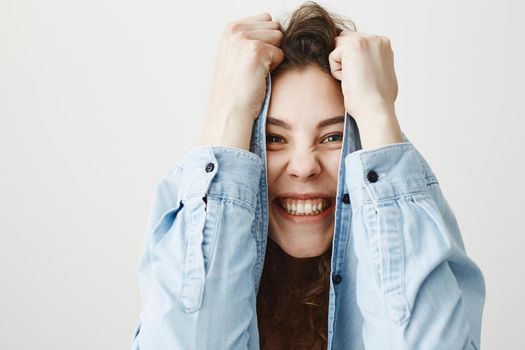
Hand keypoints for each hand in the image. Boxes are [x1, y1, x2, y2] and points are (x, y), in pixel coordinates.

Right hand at [198, 12, 283, 150]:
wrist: (230, 110)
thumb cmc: (235, 89)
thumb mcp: (236, 57)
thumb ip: (250, 40)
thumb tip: (277, 31)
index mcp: (230, 30)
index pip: (266, 19)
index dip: (266, 40)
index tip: (251, 59)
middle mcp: (235, 30)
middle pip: (275, 26)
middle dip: (271, 46)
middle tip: (254, 67)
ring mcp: (244, 39)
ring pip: (279, 38)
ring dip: (273, 56)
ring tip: (256, 72)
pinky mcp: (256, 50)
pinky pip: (280, 54)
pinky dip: (274, 68)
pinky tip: (259, 78)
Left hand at [329, 30, 402, 148]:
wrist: (375, 110)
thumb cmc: (377, 101)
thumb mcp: (380, 76)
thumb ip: (373, 62)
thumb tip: (362, 64)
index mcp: (384, 45)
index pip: (355, 43)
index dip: (350, 62)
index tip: (360, 78)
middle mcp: (377, 39)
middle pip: (344, 41)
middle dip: (343, 60)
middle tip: (355, 80)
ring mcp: (366, 40)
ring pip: (337, 48)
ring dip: (340, 66)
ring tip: (354, 80)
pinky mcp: (353, 46)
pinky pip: (332, 56)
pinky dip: (336, 72)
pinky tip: (350, 81)